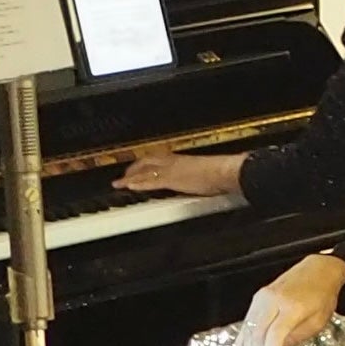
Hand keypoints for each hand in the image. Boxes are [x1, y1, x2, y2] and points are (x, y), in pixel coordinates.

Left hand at [119, 148, 239, 196]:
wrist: (225, 171)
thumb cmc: (220, 172)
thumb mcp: (202, 171)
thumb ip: (193, 175)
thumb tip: (192, 180)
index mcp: (180, 159)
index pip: (157, 158)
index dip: (144, 163)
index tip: (136, 167)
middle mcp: (173, 161)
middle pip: (146, 161)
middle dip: (133, 168)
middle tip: (123, 176)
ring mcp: (171, 170)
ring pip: (145, 171)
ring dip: (130, 177)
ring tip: (119, 183)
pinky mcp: (172, 179)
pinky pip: (151, 181)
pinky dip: (139, 183)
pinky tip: (130, 186)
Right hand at [237, 254, 344, 345]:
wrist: (319, 270)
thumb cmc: (322, 293)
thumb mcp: (317, 322)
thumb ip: (296, 339)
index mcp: (292, 307)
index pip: (274, 336)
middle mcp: (274, 300)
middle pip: (257, 333)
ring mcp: (264, 297)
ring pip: (248, 328)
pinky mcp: (259, 297)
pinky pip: (246, 320)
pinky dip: (243, 337)